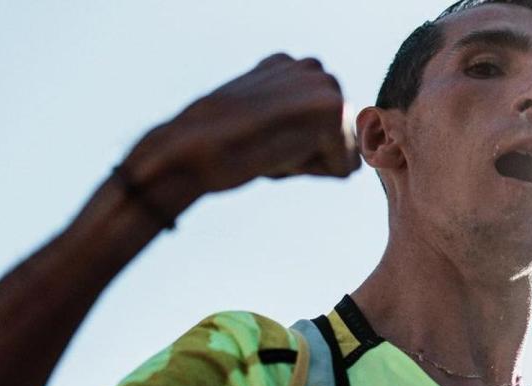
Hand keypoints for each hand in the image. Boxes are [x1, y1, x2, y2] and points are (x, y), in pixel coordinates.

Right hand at [122, 53, 360, 201]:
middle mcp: (313, 68)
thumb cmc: (212, 150)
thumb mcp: (255, 126)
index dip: (290, 149)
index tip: (255, 139)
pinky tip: (277, 152)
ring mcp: (326, 86)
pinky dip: (310, 172)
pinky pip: (342, 170)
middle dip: (306, 156)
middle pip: (338, 141)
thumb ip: (284, 122)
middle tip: (263, 145)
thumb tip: (306, 137)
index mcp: (290, 67)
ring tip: (269, 147)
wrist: (188, 151)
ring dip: (307, 164)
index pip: (319, 130)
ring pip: (342, 155)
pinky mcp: (334, 112)